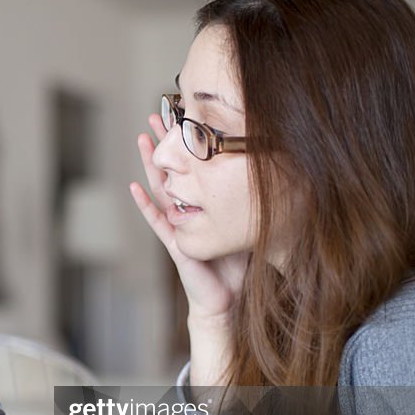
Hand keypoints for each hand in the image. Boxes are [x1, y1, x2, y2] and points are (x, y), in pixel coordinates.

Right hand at [132, 114, 248, 321]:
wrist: (227, 298)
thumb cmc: (236, 266)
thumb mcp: (248, 225)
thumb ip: (252, 204)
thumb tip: (279, 175)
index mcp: (202, 206)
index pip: (193, 168)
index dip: (186, 144)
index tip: (183, 117)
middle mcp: (186, 211)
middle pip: (172, 170)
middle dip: (164, 144)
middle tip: (155, 115)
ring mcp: (178, 225)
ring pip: (160, 189)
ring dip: (150, 165)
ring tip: (141, 140)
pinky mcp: (175, 243)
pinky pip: (158, 221)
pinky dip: (145, 205)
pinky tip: (135, 188)